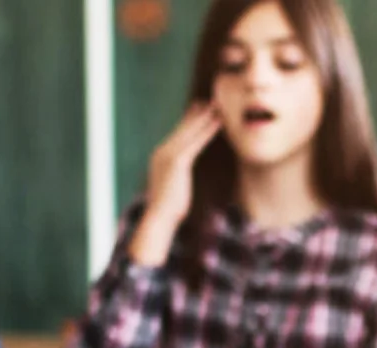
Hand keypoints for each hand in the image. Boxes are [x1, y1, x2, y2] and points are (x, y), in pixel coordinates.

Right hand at [130, 104, 221, 264]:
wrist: (159, 217)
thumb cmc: (168, 211)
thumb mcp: (173, 190)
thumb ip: (177, 179)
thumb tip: (180, 181)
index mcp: (160, 157)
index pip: (176, 135)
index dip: (188, 121)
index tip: (197, 109)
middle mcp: (162, 151)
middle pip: (182, 128)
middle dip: (196, 114)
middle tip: (209, 100)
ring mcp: (168, 155)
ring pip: (189, 131)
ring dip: (204, 117)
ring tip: (217, 105)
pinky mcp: (177, 161)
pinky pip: (196, 142)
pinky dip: (207, 130)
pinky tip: (218, 121)